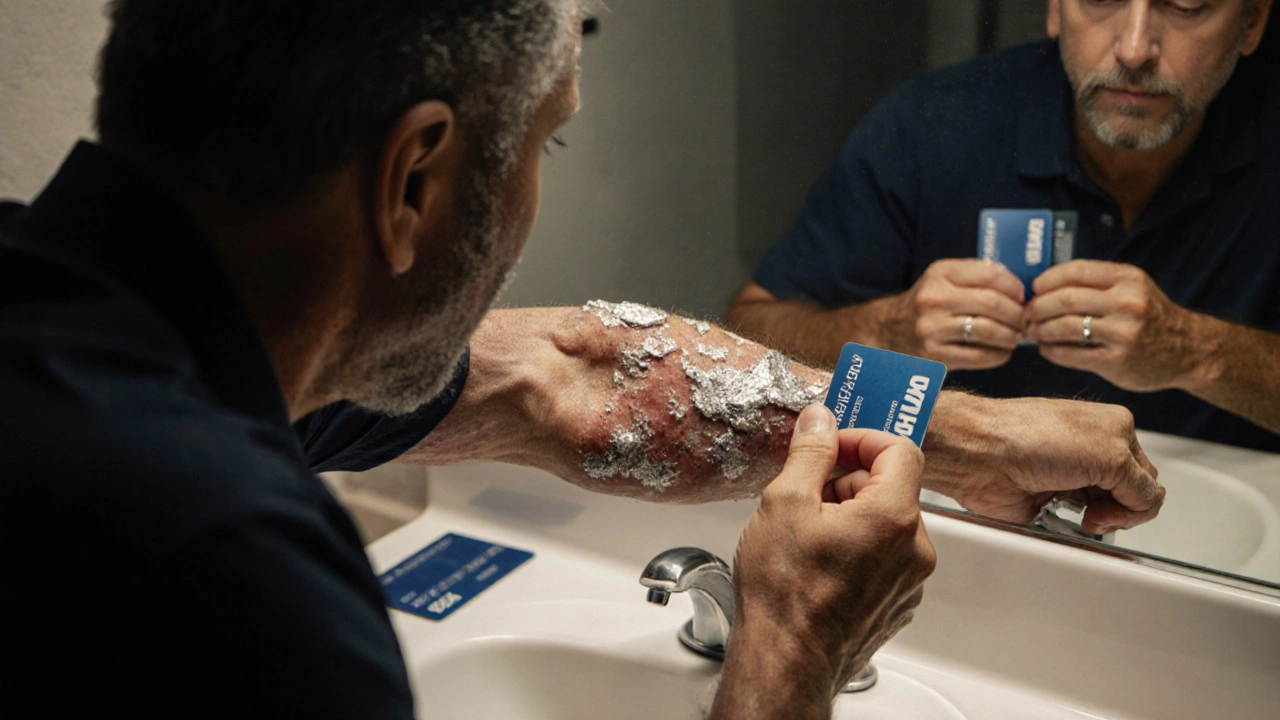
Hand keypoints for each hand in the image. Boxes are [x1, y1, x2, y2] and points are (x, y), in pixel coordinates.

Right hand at [713, 405, 934, 716]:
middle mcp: (914, 550)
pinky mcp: (895, 605)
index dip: (862, 438)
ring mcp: (908, 582)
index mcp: (894, 517)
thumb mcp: (785, 502)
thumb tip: (820, 419)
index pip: (900, 449)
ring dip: (851, 515)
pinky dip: (857, 548)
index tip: (831, 446)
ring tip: (806, 532)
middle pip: (892, 487)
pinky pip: (885, 559)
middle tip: (807, 492)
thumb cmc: (784, 592)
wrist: (785, 662)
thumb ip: (810, 452)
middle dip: (849, 479)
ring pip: (887, 524)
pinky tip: (818, 562)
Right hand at [888, 259, 1025, 369]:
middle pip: (992, 303)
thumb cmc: (929, 304)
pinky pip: (978, 356)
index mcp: (940, 273)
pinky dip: (998, 356)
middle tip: (1023, 321)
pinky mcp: (933, 355)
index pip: (990, 274)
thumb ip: (977, 276)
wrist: (889, 330)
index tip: (1022, 298)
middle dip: (1017, 314)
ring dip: (1010, 336)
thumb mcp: (944, 279)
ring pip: (988, 330)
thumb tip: (1018, 287)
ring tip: (1014, 337)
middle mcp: (933, 298)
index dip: (1015, 287)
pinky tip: (1001, 352)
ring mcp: (931, 328)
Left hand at [927, 395, 1163, 533]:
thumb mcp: (1111, 454)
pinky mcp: (1047, 501)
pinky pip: (1074, 526)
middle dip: (1119, 509)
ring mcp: (1070, 477)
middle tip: (1093, 508)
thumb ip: (1141, 484)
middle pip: (1130, 496)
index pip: (1148, 476)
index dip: (1137, 496)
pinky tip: (1058, 516)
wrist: (980, 454)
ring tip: (1076, 513)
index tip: (1115, 499)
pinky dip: (1074, 530)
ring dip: (1097, 519)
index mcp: (1114, 428)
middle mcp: (1093, 451)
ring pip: (1105, 513)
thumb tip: (1144, 505)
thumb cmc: (1032, 437)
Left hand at [1025, 260, 1202, 391]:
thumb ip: (1095, 283)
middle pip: (1065, 299)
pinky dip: (1051, 351)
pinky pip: (1071, 354)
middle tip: (1026, 314)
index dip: (1047, 279)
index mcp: (1128, 279)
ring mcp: (1123, 334)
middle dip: (1037, 307)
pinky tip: (1047, 349)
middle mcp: (1127, 303)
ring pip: (1065, 326)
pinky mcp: (1117, 361)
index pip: (1076, 271)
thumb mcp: (1132, 288)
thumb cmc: (1148, 316)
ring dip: (1041, 330)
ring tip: (1033, 333)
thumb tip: (1042, 286)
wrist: (1188, 351)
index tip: (1034, 288)